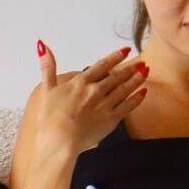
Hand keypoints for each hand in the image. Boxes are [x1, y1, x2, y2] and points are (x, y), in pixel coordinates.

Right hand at [33, 42, 148, 160]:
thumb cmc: (50, 119)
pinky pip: (128, 106)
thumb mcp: (46, 89)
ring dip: (136, 79)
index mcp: (81, 82)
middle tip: (140, 62)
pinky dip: (137, 98)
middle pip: (117, 76)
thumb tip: (43, 47)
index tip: (125, 51)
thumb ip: (48, 67)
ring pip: (125, 88)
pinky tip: (143, 92)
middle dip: (130, 68)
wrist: (59, 141)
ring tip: (145, 72)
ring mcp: (105, 104)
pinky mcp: (111, 119)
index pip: (102, 65)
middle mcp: (96, 90)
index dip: (115, 57)